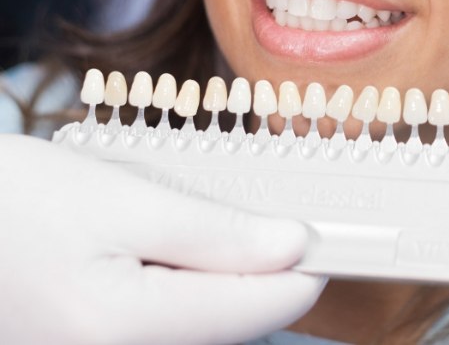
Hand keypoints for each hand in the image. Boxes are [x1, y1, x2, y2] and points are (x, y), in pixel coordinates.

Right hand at [0, 134, 323, 344]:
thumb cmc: (19, 202)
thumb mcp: (123, 202)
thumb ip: (212, 233)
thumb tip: (291, 245)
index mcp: (125, 329)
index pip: (255, 310)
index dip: (303, 270)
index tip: (333, 234)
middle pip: (230, 321)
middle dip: (264, 268)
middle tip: (282, 213)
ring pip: (201, 322)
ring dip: (227, 274)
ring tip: (228, 221)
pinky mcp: (100, 342)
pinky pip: (168, 321)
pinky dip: (191, 282)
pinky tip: (182, 244)